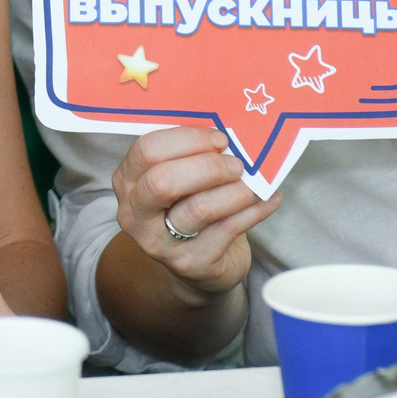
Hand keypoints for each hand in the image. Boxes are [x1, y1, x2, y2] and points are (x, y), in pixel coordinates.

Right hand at [111, 127, 278, 299]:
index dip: (187, 139)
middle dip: (208, 166)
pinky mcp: (190, 263)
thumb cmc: (190, 207)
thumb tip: (228, 132)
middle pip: (163, 181)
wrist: (200, 265)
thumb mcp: (180, 179)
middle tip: (237, 164)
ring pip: (199, 208)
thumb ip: (191, 155)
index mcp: (127, 181)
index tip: (219, 139)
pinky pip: (227, 229)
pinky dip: (255, 210)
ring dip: (236, 190)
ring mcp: (159, 243)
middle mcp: (134, 213)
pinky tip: (270, 198)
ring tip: (256, 182)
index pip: (147, 150)